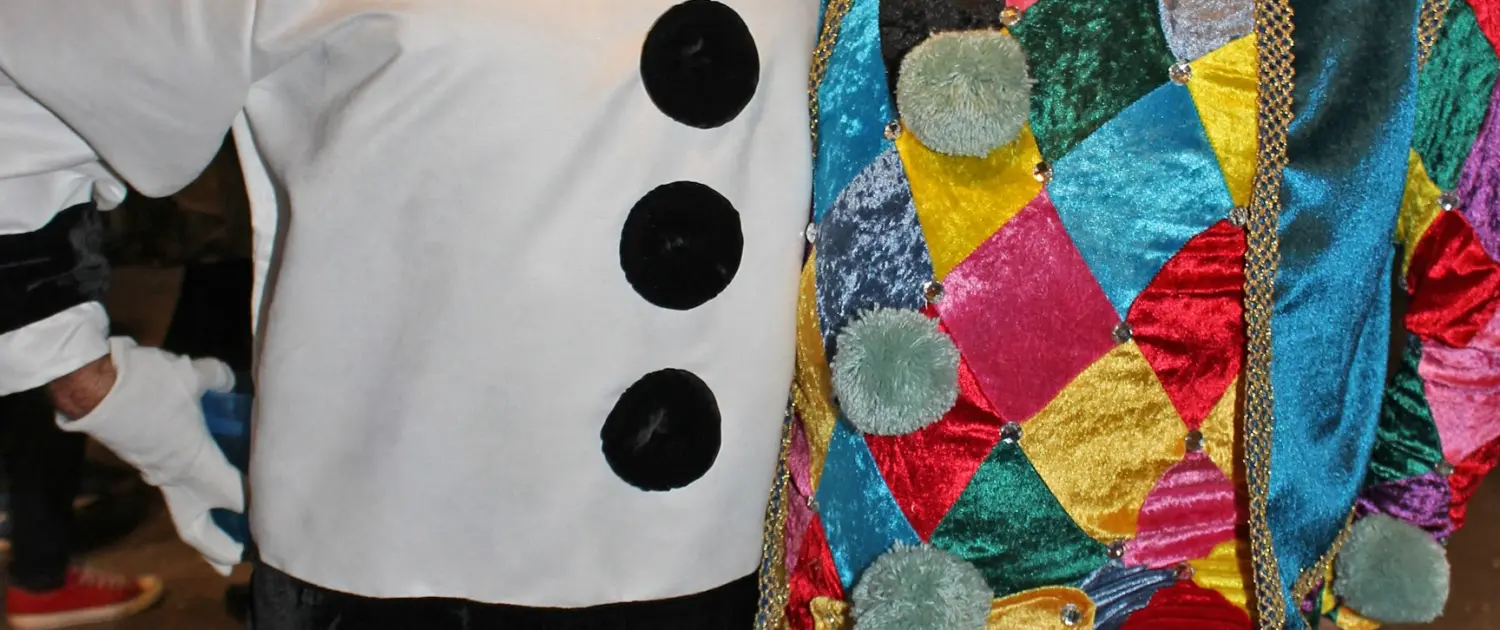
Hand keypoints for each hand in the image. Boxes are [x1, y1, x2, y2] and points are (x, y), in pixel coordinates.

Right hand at [53, 338, 245, 574]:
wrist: (93, 386)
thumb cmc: (147, 383)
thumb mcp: (191, 377)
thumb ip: (216, 380)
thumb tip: (227, 381)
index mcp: (196, 464)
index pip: (234, 495)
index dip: (256, 504)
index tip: (275, 510)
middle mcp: (173, 477)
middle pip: (196, 525)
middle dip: (215, 548)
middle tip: (233, 564)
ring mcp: (153, 471)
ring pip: (182, 508)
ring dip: (202, 524)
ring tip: (219, 539)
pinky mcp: (141, 461)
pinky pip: (170, 486)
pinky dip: (188, 494)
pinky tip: (198, 486)